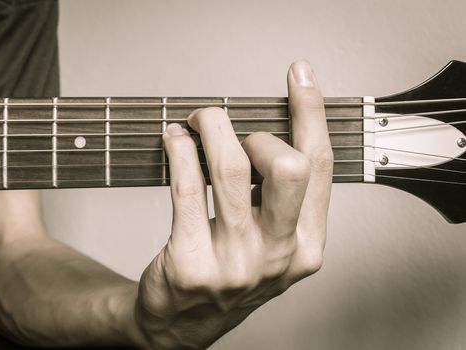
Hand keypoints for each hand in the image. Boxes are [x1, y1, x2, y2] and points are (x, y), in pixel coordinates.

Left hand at [134, 60, 332, 349]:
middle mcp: (277, 256)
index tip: (300, 78)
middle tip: (231, 129)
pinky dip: (179, 150)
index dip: (311, 114)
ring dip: (210, 128)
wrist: (184, 323)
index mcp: (306, 246)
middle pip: (287, 166)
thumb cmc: (229, 274)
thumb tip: (272, 129)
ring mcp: (235, 264)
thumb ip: (281, 198)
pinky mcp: (191, 264)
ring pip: (229, 168)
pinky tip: (174, 141)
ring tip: (195, 122)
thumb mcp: (271, 244)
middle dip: (256, 132)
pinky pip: (187, 187)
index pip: (320, 167)